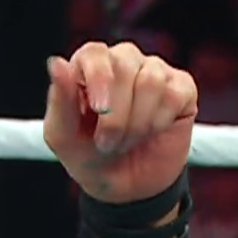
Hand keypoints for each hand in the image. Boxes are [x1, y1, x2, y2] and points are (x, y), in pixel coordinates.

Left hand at [43, 41, 196, 204]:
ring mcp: (154, 71)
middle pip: (124, 65)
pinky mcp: (181, 87)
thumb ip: (59, 99)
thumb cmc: (87, 154)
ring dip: (136, 122)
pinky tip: (150, 133)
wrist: (124, 185)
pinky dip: (158, 122)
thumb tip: (56, 63)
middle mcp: (122, 61)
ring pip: (151, 80)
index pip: (94, 53)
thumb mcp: (63, 135)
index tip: (98, 109)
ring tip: (126, 141)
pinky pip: (174, 94)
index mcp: (87, 66)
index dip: (98, 77)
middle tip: (106, 143)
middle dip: (115, 114)